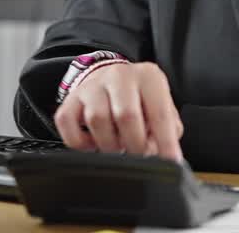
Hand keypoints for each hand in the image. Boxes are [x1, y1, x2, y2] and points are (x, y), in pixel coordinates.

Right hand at [53, 61, 183, 160]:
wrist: (108, 79)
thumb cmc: (140, 100)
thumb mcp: (161, 107)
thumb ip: (167, 130)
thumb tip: (162, 154)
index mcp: (148, 77)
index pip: (159, 112)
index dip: (165, 141)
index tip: (170, 162)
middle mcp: (120, 76)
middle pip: (126, 115)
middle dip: (134, 145)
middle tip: (138, 157)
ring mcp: (92, 86)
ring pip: (97, 119)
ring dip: (108, 144)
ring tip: (117, 149)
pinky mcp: (70, 99)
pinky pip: (68, 124)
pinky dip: (79, 142)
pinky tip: (93, 144)